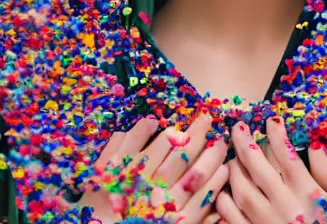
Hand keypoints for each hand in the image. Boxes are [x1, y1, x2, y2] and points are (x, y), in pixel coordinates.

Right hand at [59, 113, 229, 222]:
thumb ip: (125, 144)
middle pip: (182, 157)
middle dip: (198, 136)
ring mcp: (168, 208)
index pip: (164, 144)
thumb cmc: (103, 200)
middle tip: (210, 120)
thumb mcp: (105, 169)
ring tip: (222, 144)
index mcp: (136, 172)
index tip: (196, 117)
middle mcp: (153, 188)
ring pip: (195, 178)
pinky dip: (214, 187)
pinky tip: (223, 172)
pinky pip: (201, 205)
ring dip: (211, 159)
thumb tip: (150, 122)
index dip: (182, 129)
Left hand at [215, 117, 326, 223]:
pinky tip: (225, 191)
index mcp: (308, 195)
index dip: (276, 133)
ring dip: (233, 170)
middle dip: (244, 142)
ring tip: (232, 157)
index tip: (271, 119)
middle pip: (256, 167)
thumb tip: (314, 144)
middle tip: (237, 127)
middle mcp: (285, 207)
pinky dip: (224, 202)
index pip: (286, 154)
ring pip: (240, 190)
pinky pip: (231, 219)